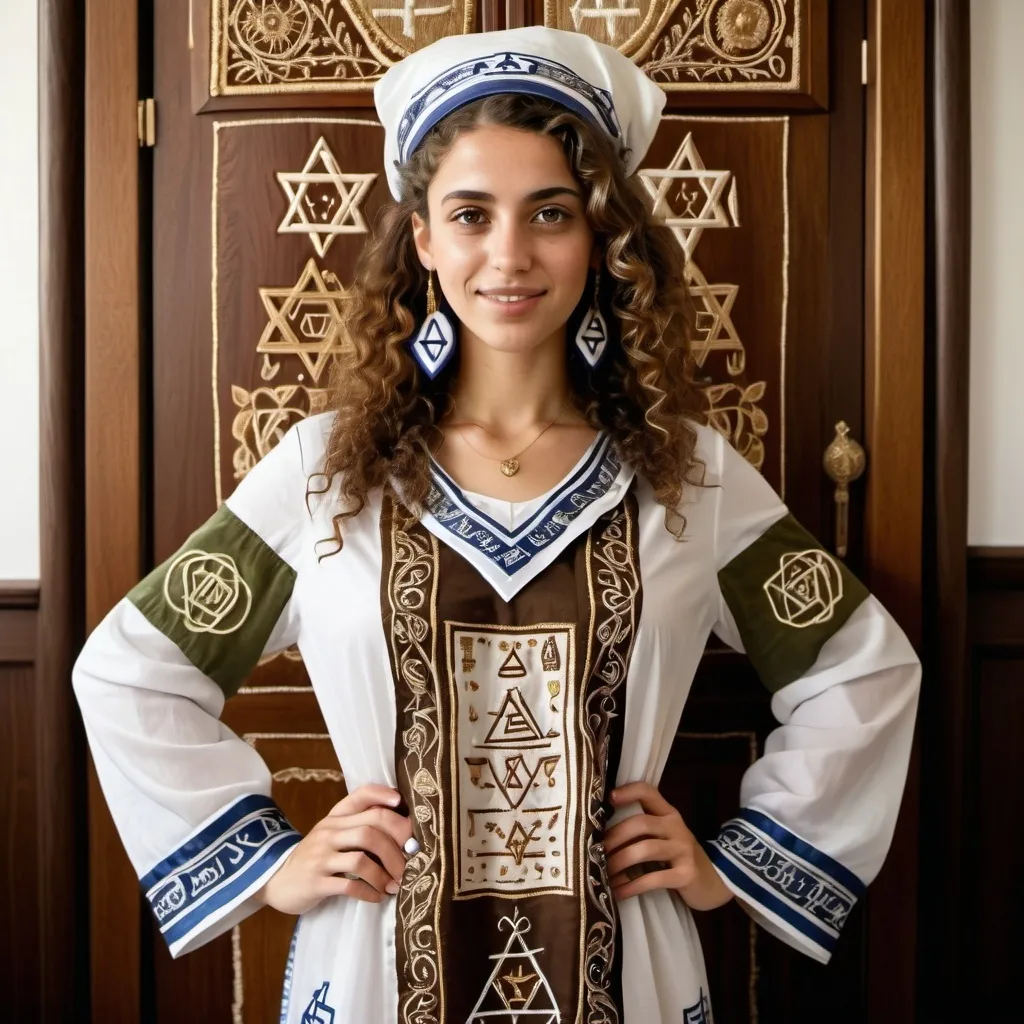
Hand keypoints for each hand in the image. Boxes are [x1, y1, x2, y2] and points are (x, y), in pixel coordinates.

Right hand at [255, 784, 416, 915]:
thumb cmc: (316, 856)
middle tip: (409, 862)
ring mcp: (321, 857)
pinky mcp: (316, 882)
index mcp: (336, 817)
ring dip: (384, 874)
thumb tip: (402, 826)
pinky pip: (348, 886)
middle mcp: (329, 832)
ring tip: (395, 885)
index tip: (402, 804)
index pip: (360, 795)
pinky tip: (377, 896)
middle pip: (370, 830)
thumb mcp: (333, 834)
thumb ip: (359, 825)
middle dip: (396, 848)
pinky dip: (369, 892)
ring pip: (361, 859)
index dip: (383, 795)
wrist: (277, 880)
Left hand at [604, 782, 732, 910]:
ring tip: (603, 874)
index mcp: (668, 814)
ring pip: (644, 850)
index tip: (609, 799)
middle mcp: (676, 827)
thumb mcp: (664, 836)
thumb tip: (600, 834)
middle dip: (614, 838)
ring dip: (618, 862)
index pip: (648, 792)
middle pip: (640, 823)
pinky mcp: (686, 874)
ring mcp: (683, 850)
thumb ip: (642, 829)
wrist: (713, 881)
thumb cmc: (677, 856)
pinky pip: (653, 879)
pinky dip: (631, 886)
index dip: (628, 791)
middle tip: (595, 852)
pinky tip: (618, 892)